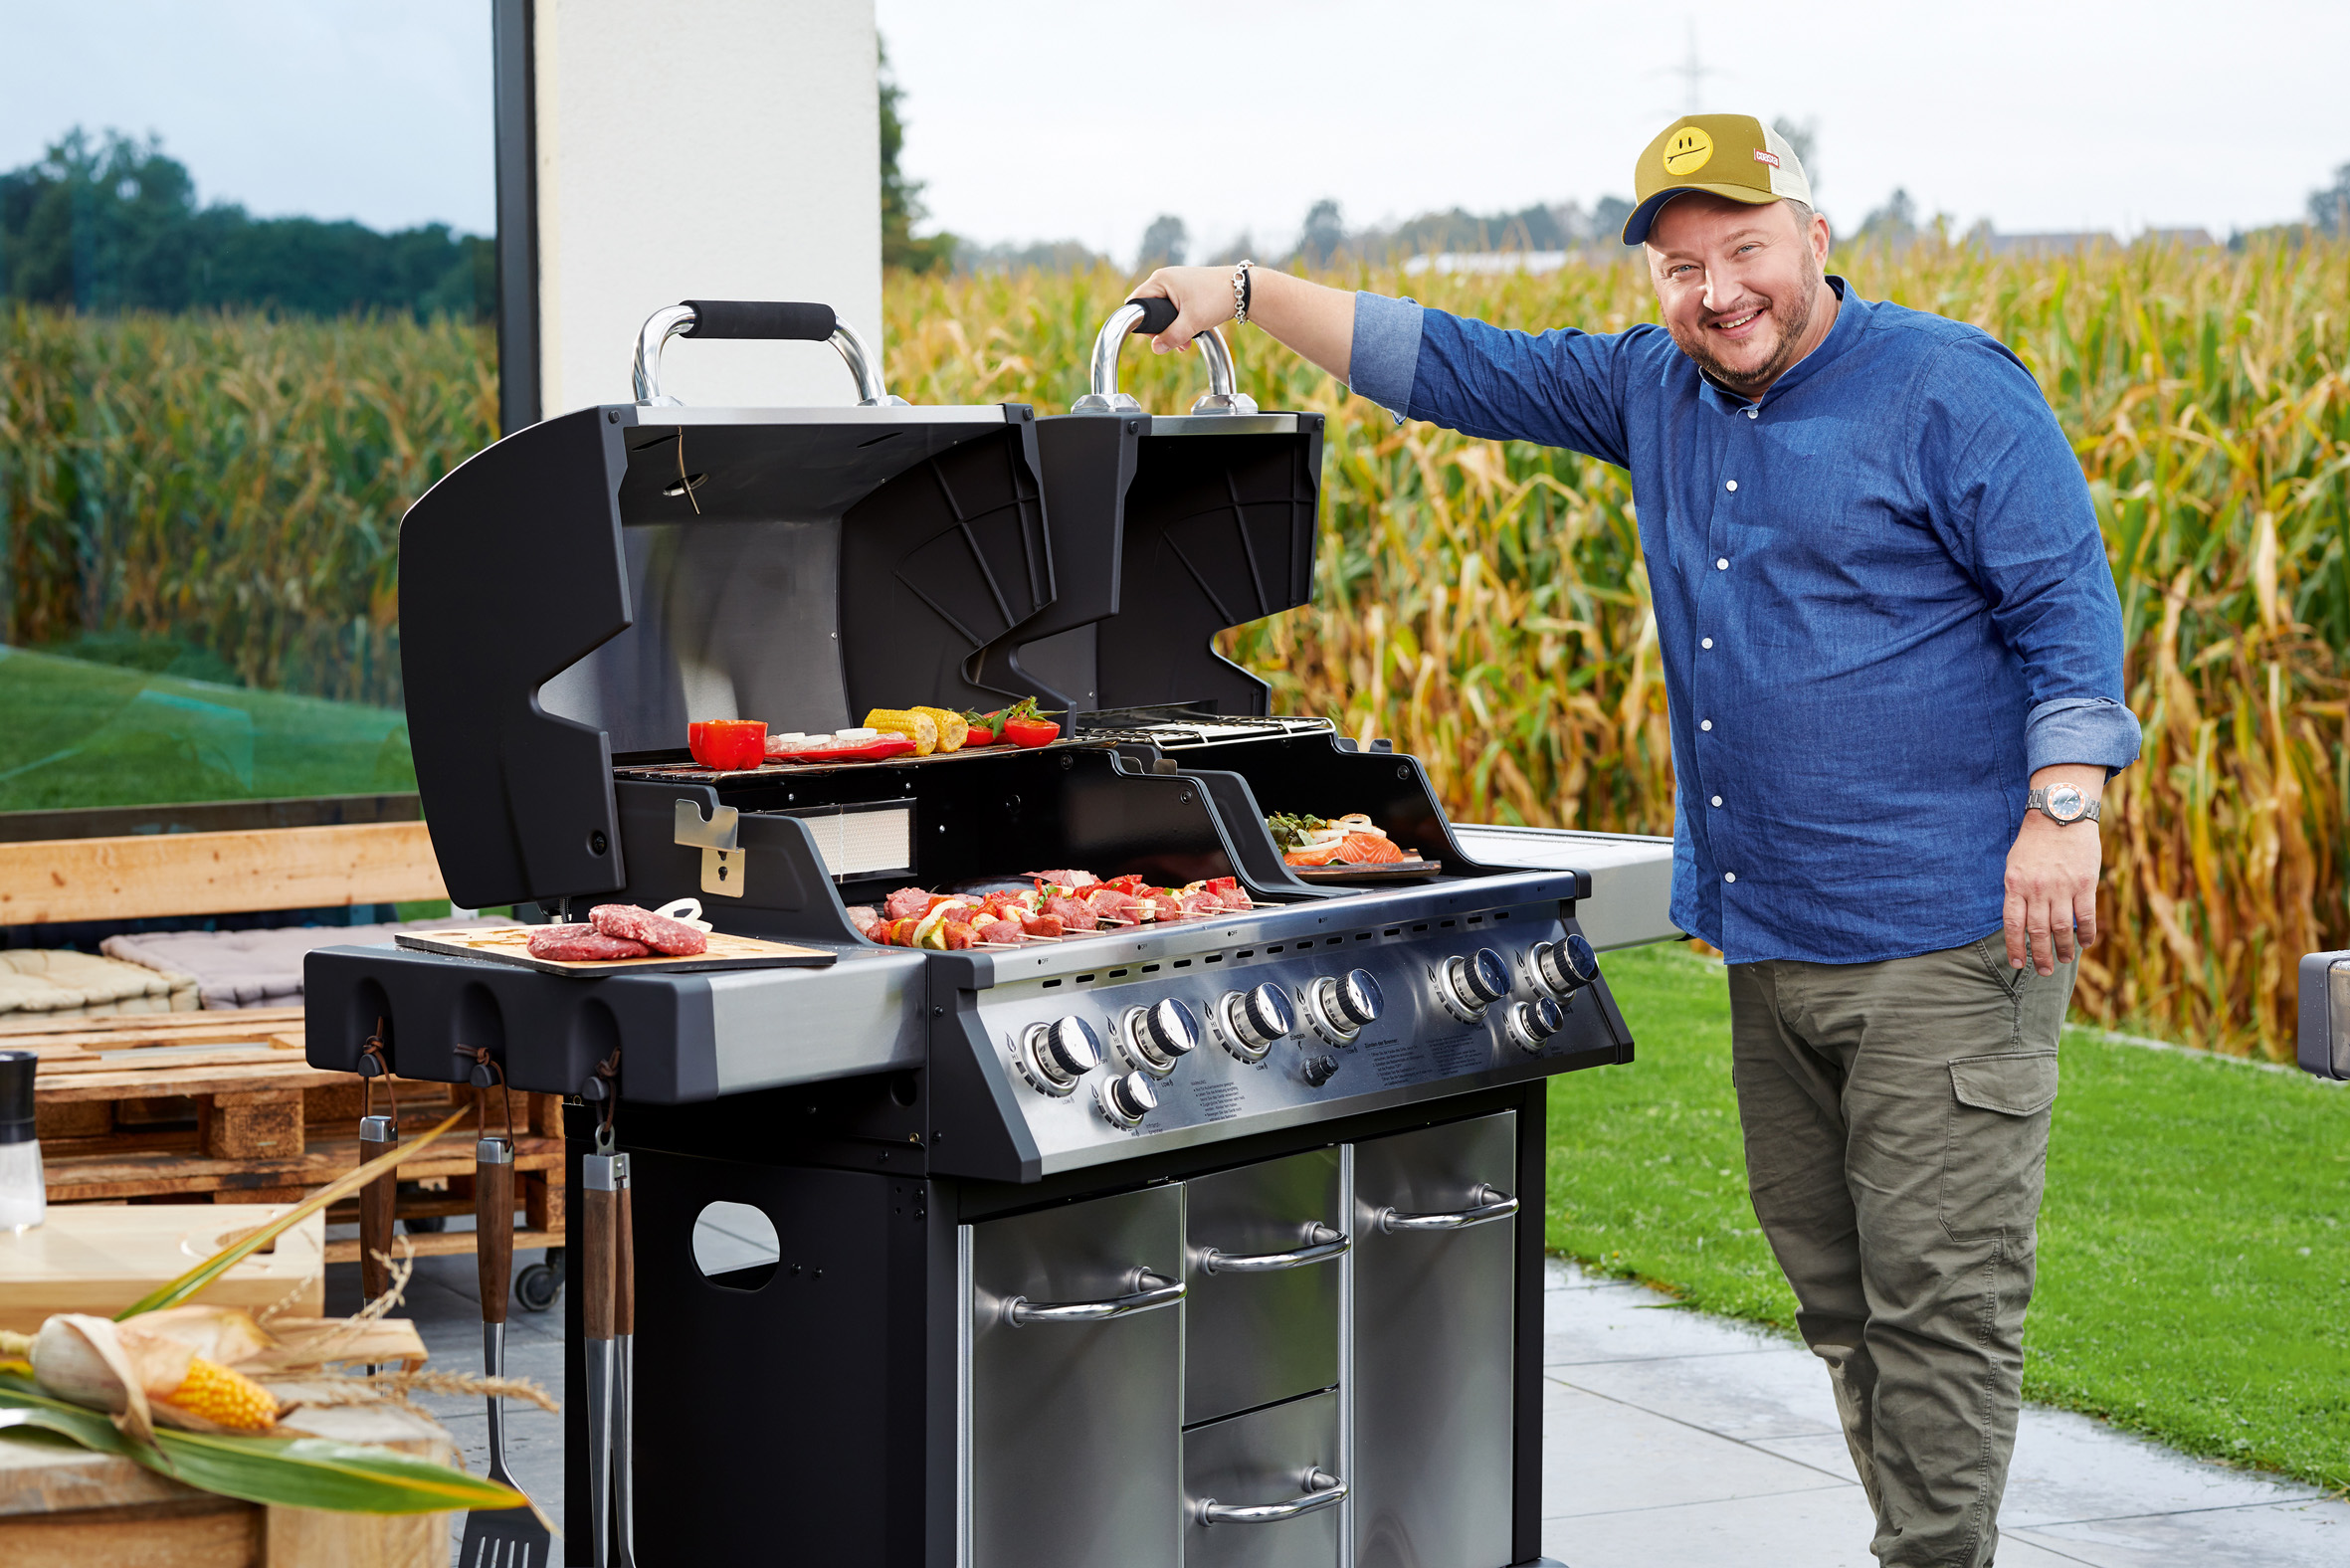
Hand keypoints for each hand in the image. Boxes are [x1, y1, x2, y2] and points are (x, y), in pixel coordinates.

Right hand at [1129, 266, 1237, 354]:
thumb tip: (1155, 349)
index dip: (1142, 322)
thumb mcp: (1192, 321)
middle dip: (1160, 329)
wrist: (1243, 290)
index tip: (1154, 337)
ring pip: (1164, 312)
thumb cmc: (1217, 298)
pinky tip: (1190, 336)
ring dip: (1172, 330)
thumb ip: (1172, 336)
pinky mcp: (1186, 292)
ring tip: (1185, 342)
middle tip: (1173, 341)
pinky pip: (1175, 310)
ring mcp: (1176, 285)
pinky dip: (1180, 324)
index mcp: (1161, 280)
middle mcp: (1166, 279)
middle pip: (1150, 309)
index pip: (1137, 302)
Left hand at [2002, 767, 2103, 974]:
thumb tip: (2020, 920)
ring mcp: (2062, 888)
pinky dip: (2086, 933)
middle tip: (2044, 971)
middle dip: (2040, 956)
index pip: (2013, 924)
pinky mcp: (2085, 884)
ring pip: (2062, 928)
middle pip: (2038, 931)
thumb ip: (2017, 891)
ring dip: (2062, 949)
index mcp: (2015, 885)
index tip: (2018, 963)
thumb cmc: (2035, 842)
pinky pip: (2086, 916)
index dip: (2015, 946)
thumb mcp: (2015, 864)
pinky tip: (2085, 943)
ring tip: (2063, 960)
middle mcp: (2037, 889)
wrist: (2061, 816)